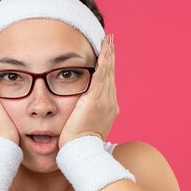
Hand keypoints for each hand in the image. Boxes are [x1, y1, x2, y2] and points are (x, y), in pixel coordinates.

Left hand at [58, 34, 117, 148]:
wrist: (82, 150)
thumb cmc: (80, 142)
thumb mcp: (86, 124)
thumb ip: (85, 113)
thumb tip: (80, 109)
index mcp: (108, 107)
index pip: (108, 82)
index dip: (108, 66)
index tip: (108, 53)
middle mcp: (110, 102)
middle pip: (111, 74)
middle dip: (110, 56)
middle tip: (111, 40)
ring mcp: (104, 101)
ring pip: (107, 72)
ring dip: (108, 54)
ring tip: (108, 40)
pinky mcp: (95, 100)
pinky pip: (100, 77)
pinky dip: (103, 63)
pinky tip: (103, 51)